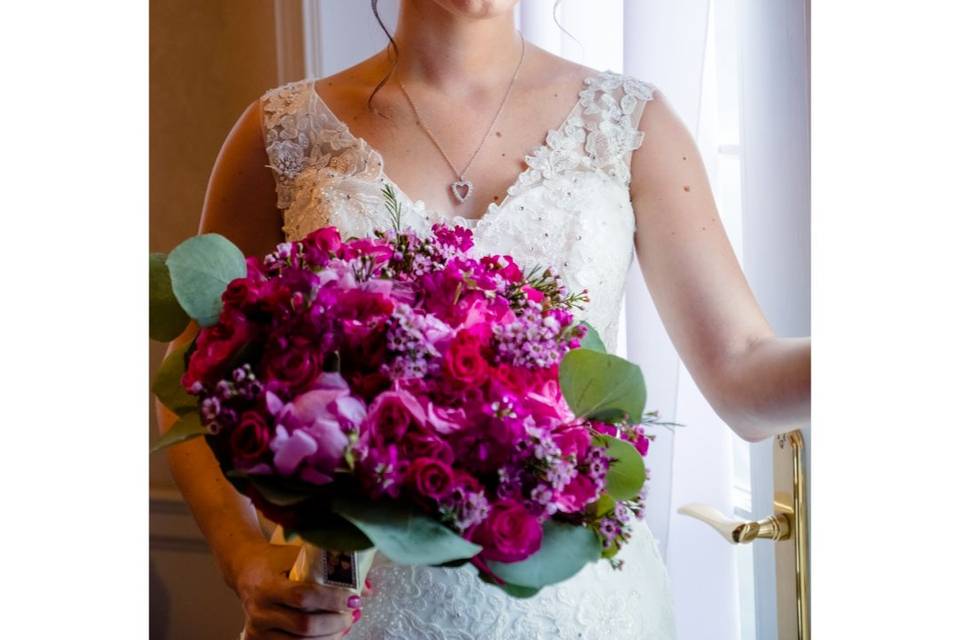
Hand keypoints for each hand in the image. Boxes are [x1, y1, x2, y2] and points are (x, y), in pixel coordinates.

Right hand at [232, 542, 361, 638]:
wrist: (245, 570)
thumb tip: (366, 588)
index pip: (303, 596)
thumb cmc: (275, 561)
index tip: (354, 599)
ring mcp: (257, 629)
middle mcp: (260, 610)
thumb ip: (329, 568)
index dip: (332, 600)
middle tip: (352, 614)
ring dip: (329, 637)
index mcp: (267, 585)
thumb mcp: (298, 555)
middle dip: (335, 623)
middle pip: (303, 626)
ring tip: (344, 625)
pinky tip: (330, 635)